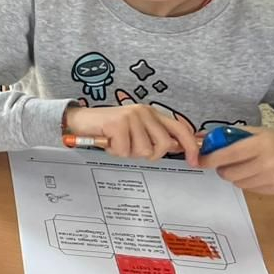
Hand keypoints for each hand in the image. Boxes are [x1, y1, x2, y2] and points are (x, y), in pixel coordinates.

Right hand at [64, 104, 198, 160]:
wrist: (78, 120)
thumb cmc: (107, 129)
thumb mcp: (135, 130)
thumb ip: (155, 136)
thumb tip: (178, 148)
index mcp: (152, 113)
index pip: (180, 129)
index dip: (190, 146)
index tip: (194, 161)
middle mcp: (144, 112)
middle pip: (164, 144)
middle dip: (150, 154)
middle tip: (132, 148)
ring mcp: (131, 116)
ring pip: (144, 151)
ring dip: (128, 153)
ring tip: (117, 143)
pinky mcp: (117, 124)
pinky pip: (124, 151)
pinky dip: (114, 152)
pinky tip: (108, 142)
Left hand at [193, 128, 273, 194]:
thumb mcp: (259, 132)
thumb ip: (231, 135)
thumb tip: (201, 138)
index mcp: (262, 144)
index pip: (227, 154)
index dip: (209, 159)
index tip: (199, 160)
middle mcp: (268, 162)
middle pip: (229, 173)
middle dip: (221, 168)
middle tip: (225, 162)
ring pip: (238, 183)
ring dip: (235, 176)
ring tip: (245, 166)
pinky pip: (251, 190)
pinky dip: (248, 183)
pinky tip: (257, 173)